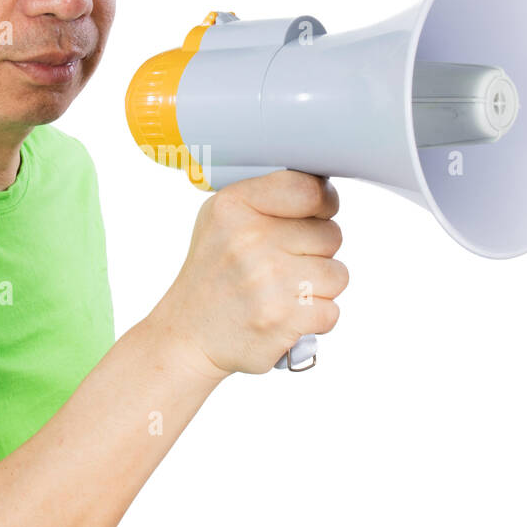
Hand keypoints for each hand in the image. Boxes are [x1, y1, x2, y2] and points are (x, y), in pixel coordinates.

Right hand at [148, 170, 347, 380]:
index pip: (307, 189)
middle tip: (284, 265)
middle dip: (317, 252)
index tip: (317, 215)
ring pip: (338, 274)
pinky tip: (286, 315)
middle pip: (331, 234)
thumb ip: (267, 198)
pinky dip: (314, 318)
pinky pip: (332, 310)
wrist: (189, 337)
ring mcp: (267, 280)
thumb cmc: (215, 276)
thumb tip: (324, 190)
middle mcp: (250, 239)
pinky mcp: (283, 319)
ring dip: (319, 288)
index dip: (323, 202)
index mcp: (234, 206)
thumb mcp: (222, 221)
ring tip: (285, 291)